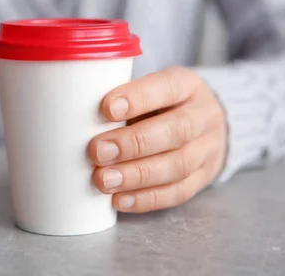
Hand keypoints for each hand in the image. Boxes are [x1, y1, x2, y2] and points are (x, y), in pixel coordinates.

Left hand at [88, 67, 226, 212]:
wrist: (208, 125)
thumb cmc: (163, 104)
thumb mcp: (151, 89)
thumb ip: (124, 101)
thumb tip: (77, 121)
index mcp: (187, 85)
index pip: (167, 87)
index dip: (138, 98)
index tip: (106, 109)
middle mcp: (203, 116)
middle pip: (176, 130)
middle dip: (133, 143)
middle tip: (98, 151)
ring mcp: (207, 149)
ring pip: (178, 165)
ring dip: (137, 176)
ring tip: (104, 180)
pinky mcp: (203, 178)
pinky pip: (178, 192)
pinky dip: (146, 198)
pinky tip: (120, 200)